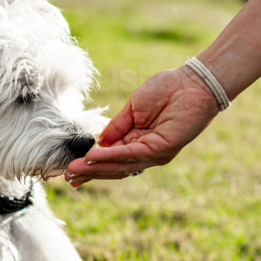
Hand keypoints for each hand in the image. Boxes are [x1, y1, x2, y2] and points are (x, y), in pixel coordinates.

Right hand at [64, 66, 219, 187]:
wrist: (193, 82)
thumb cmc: (167, 90)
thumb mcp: (133, 108)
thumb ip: (116, 127)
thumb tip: (98, 142)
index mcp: (138, 142)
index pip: (111, 159)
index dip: (91, 166)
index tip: (71, 171)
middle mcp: (146, 152)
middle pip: (114, 168)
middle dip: (90, 173)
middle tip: (68, 178)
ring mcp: (155, 153)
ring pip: (120, 165)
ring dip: (96, 168)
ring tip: (74, 170)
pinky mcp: (161, 149)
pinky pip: (131, 154)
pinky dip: (111, 156)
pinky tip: (93, 157)